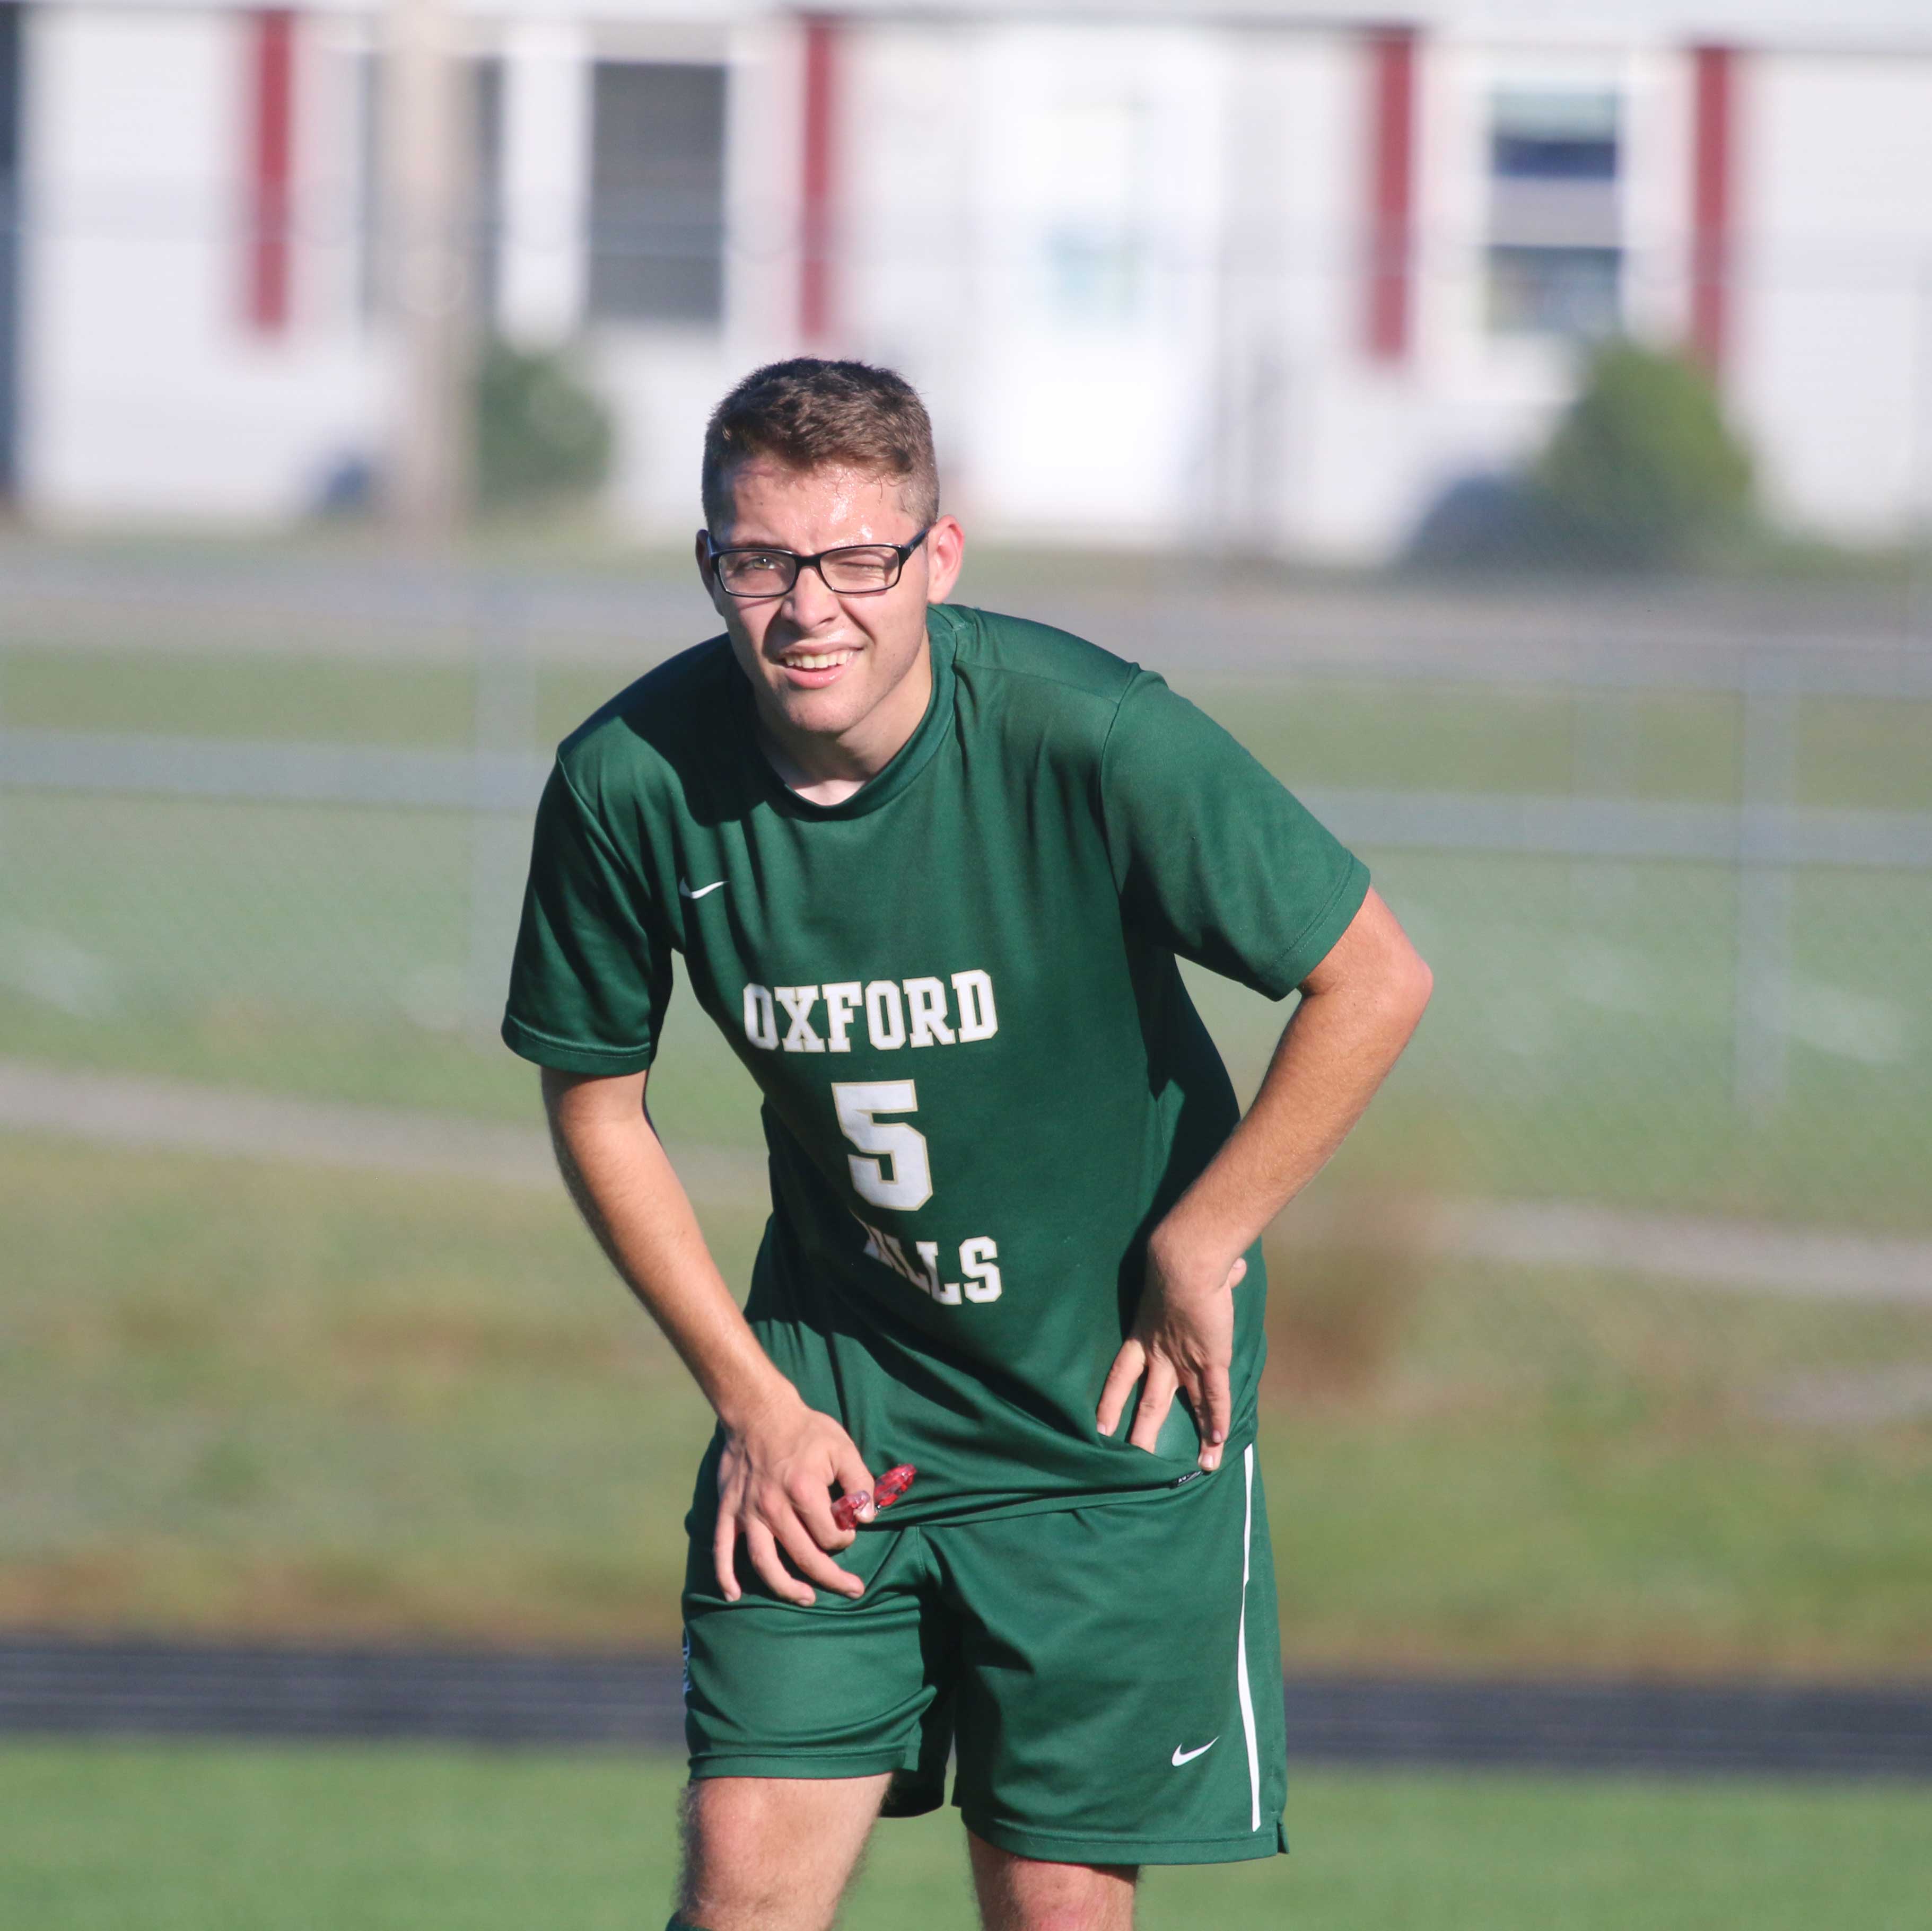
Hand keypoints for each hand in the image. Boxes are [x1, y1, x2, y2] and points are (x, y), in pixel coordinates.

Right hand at [713, 1391, 875, 1605]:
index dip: (847, 1538)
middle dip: (832, 1579)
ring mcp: (747, 1512)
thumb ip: (860, 1481)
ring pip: (765, 1564)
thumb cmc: (805, 1430)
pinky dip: (725, 1576)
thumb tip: (868, 1517)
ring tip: (805, 1598)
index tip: (850, 1529)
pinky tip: (733, 1595)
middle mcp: (774, 1507)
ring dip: (786, 1589)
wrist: (758, 1410)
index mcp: (804, 1491)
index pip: (832, 1536)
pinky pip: (722, 1550)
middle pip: (804, 1558)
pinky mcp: (727, 1511)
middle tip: (852, 1589)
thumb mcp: (842, 1447)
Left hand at [1096, 1240, 1244, 1471]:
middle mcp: (1160, 1355)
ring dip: (1188, 1437)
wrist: (1186, 1262)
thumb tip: (1233, 1268)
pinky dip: (1216, 1421)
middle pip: (1146, 1401)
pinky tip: (1218, 1444)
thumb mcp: (1176, 1277)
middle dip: (1140, 1432)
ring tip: (1191, 1468)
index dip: (1111, 1401)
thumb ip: (1202, 1281)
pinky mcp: (1210, 1360)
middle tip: (1132, 1459)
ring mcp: (1184, 1360)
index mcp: (1143, 1336)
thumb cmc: (1180, 1261)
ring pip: (1179, 1406)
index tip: (1101, 1427)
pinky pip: (1213, 1397)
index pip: (1122, 1375)